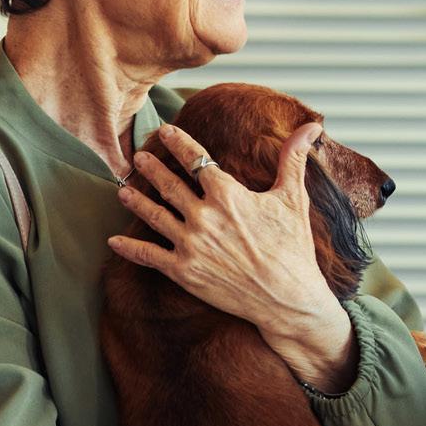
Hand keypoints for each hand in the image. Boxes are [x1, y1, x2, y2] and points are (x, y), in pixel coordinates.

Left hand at [109, 121, 353, 388]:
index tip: (165, 131)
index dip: (178, 143)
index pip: (195, 160)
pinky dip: (129, 247)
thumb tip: (311, 127)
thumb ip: (293, 159)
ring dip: (136, 201)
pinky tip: (114, 240)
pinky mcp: (183, 271)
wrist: (287, 298)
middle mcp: (203, 216)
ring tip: (124, 190)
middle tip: (139, 158)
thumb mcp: (294, 198)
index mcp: (227, 194)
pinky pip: (148, 255)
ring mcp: (189, 244)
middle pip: (168, 185)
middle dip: (151, 168)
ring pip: (153, 216)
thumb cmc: (293, 248)